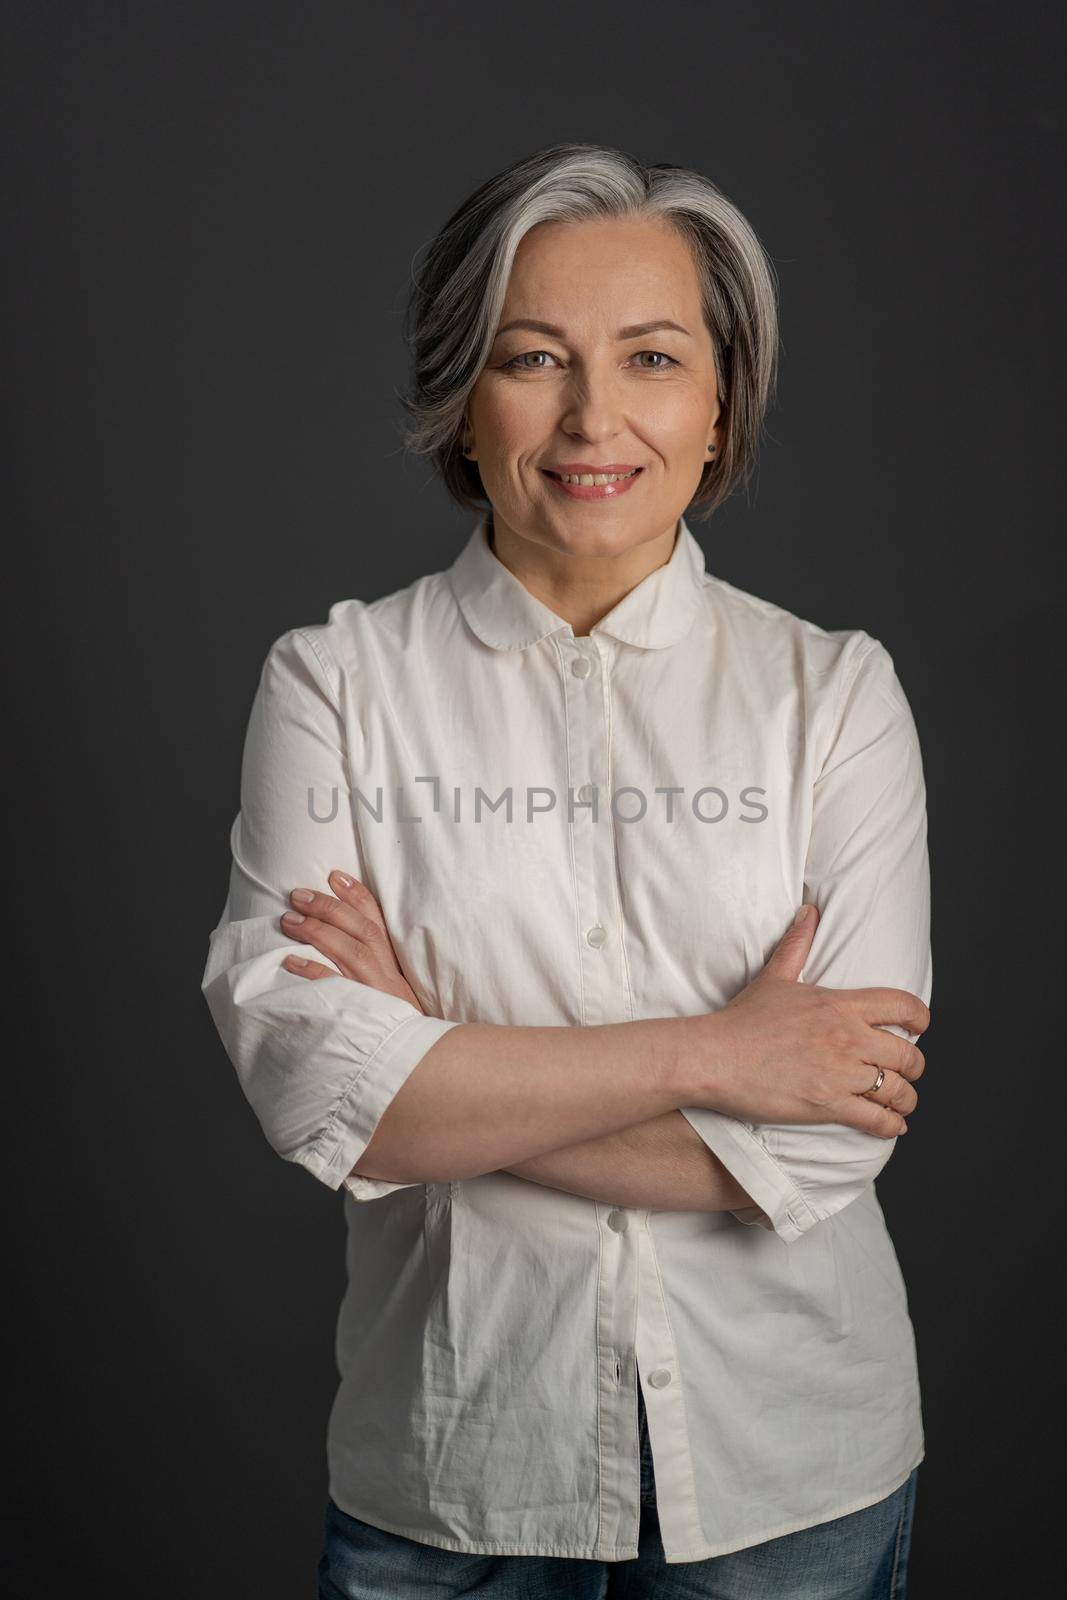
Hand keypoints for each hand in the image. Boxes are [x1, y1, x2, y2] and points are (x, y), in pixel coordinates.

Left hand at [279, 869, 424, 1012]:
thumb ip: (373, 967)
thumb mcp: (392, 991)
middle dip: (329, 908)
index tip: (334, 876)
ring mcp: (376, 992)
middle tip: (297, 895)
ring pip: (349, 952)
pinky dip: (314, 971)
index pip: (377, 921)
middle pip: (361, 930)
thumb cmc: (396, 1025)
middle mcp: (387, 973)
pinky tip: (291, 960)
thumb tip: (339, 941)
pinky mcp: (364, 1012)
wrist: (414, 1061)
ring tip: (289, 920)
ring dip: (318, 932)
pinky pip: (336, 988)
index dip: (357, 896)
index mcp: (394, 964)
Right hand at [686, 905, 929, 1138]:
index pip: (901, 1006)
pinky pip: (876, 1120)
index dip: (920, 1018)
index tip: (920, 1028)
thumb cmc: (742, 1020)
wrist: (715, 1057)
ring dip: (906, 1100)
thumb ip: (797, 944)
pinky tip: (892, 1125)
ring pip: (897, 1090)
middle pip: (907, 1054)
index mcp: (839, 1005)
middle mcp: (847, 1038)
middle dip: (915, 1067)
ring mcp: (839, 1074)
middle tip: (909, 1072)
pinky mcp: (828, 1105)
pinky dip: (890, 1126)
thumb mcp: (774, 976)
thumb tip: (809, 911)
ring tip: (903, 1103)